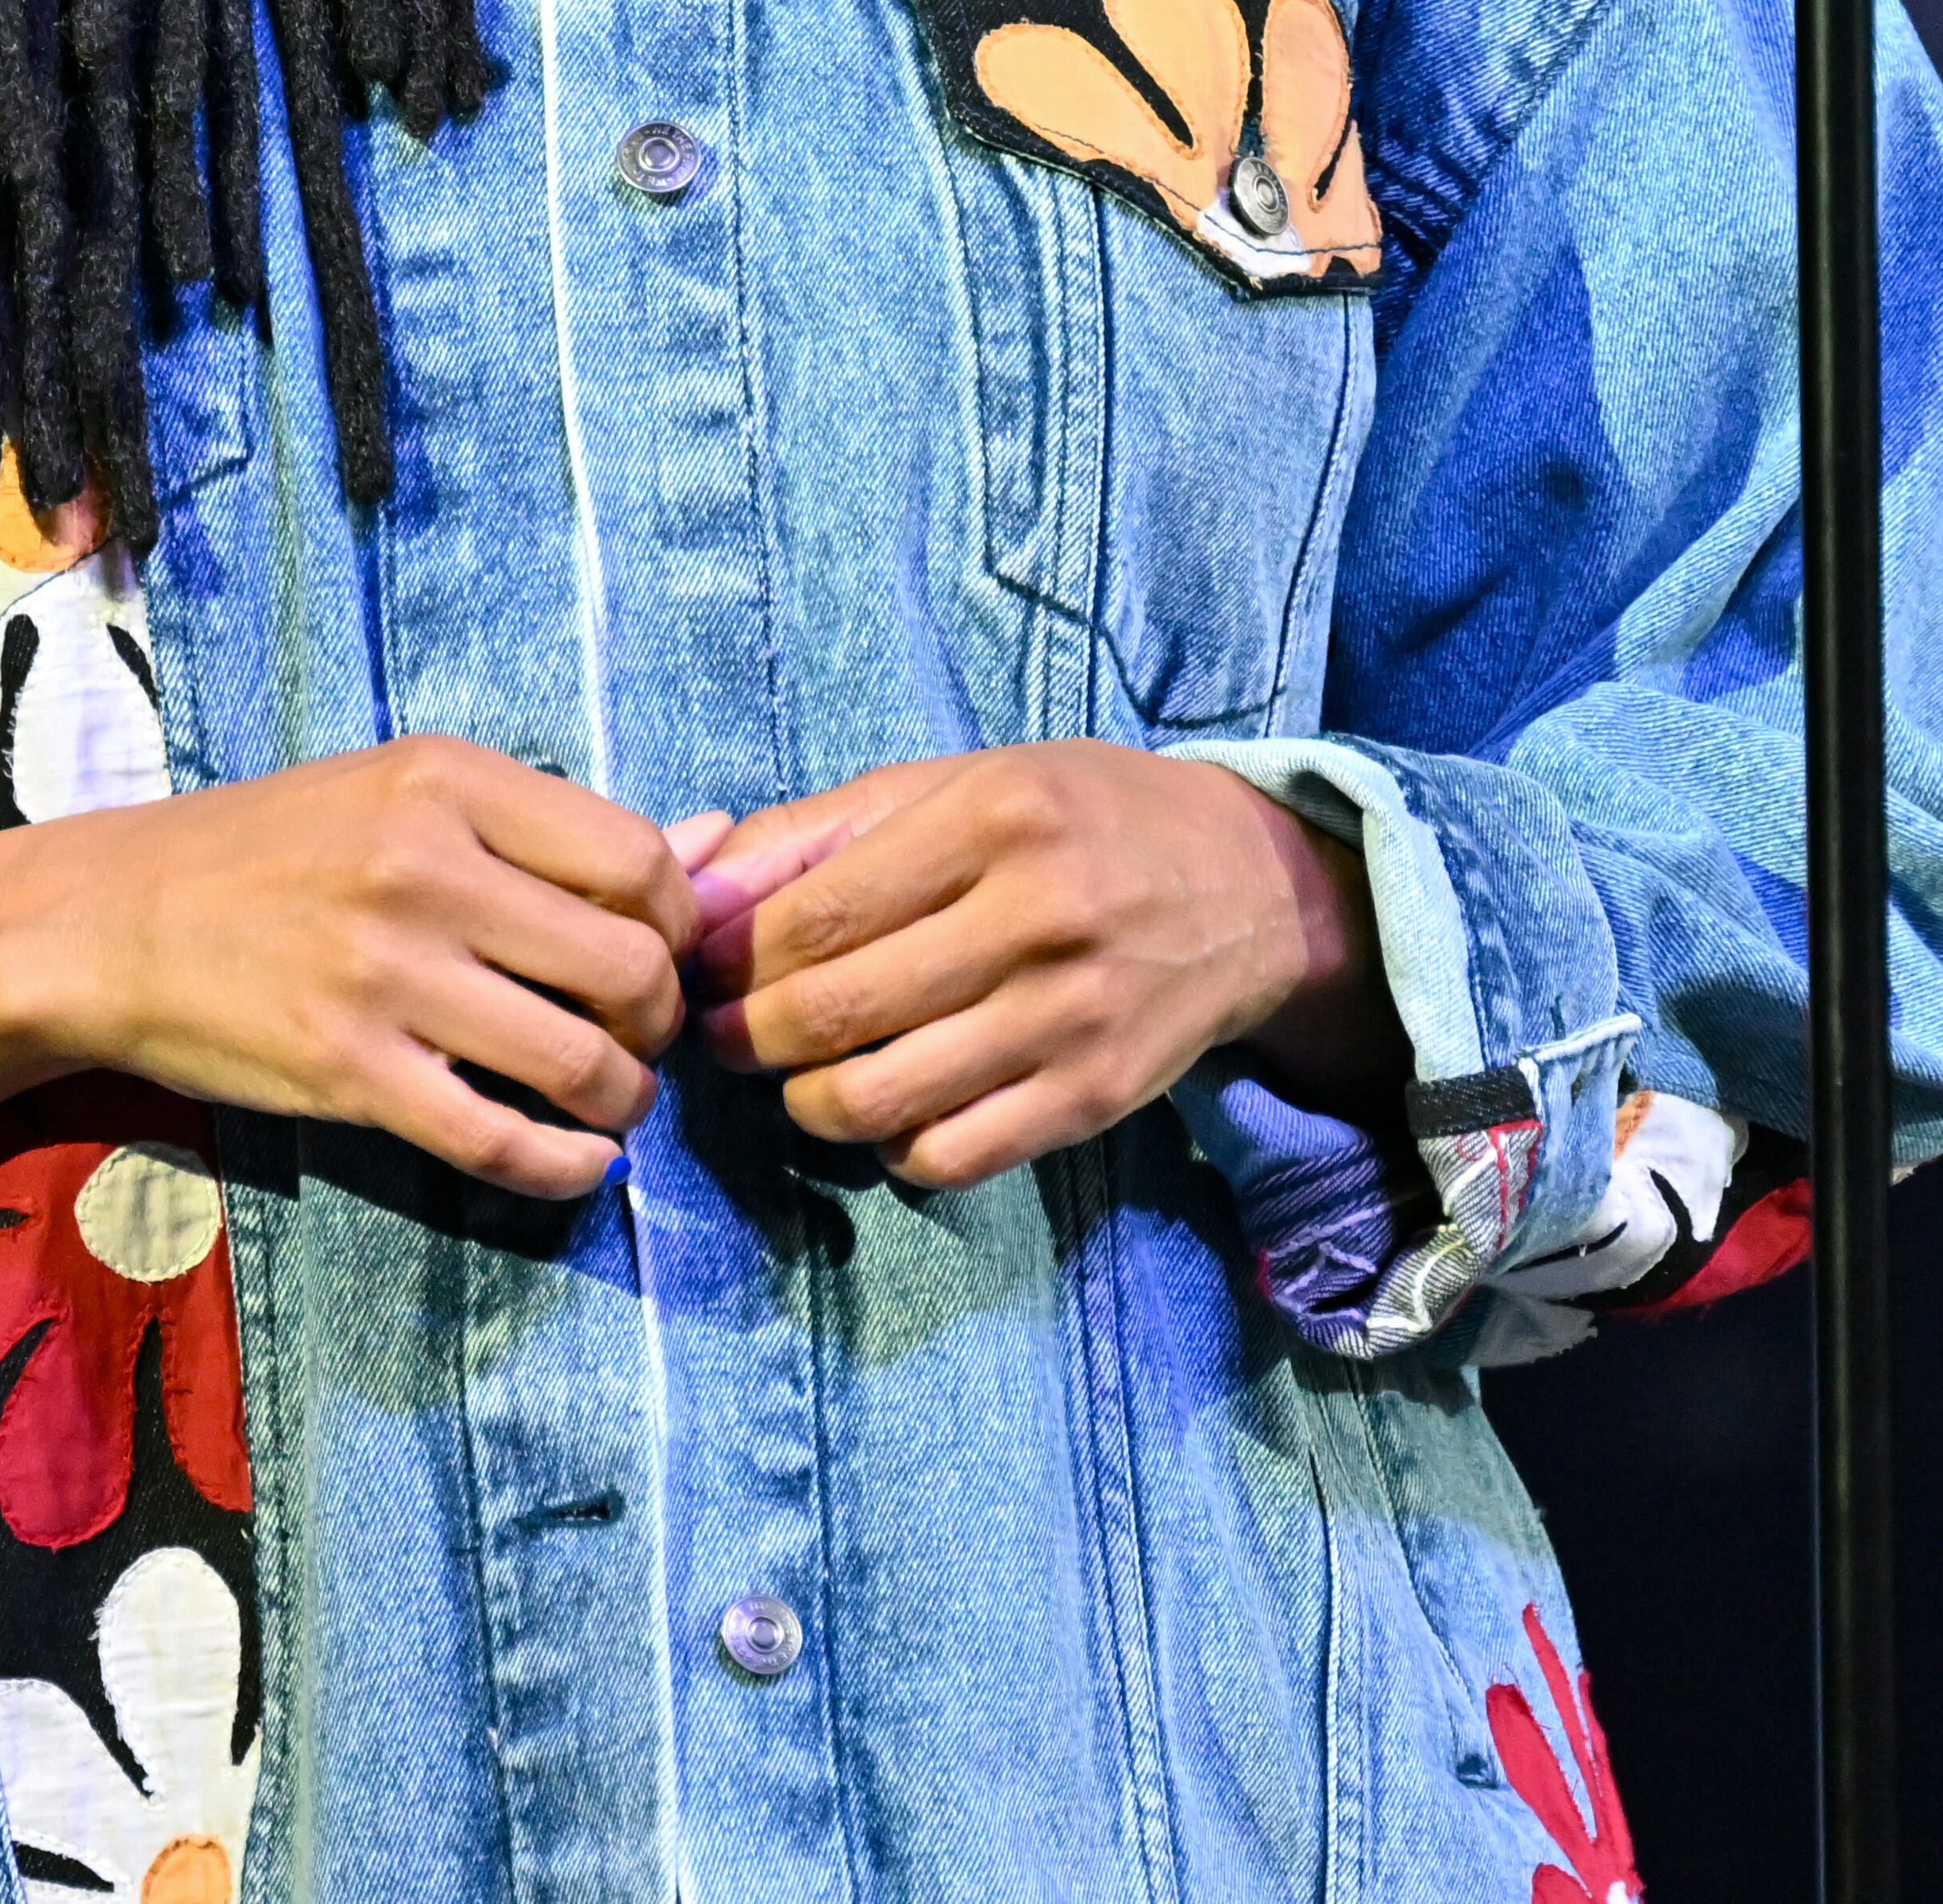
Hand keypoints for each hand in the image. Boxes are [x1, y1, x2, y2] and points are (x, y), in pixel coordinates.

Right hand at [0, 736, 700, 1204]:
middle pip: (632, 966)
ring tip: (604, 1102)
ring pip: (582, 1062)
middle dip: (659, 1022)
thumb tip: (716, 840)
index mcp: (447, 780)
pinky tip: (570, 1163)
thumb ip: (554, 826)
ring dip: (621, 1101)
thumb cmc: (269, 852)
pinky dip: (563, 1168)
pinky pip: (501, 1141)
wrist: (106, 921)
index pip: (639, 861)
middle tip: (632, 1039)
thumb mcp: (403, 795)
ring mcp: (384, 973)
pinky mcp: (347, 1070)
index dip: (675, 925)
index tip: (650, 954)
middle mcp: (423, 867)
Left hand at [679, 744, 1392, 1187]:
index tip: (702, 975)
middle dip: (750, 1037)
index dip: (731, 961)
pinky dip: (891, 1148)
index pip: (815, 916)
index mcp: (993, 819)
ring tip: (801, 1075)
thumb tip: (694, 896)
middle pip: (833, 1013)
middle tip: (730, 1035)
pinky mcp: (1097, 1098)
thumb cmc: (1074, 821)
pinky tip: (892, 1107)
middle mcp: (1037, 917)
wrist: (1248, 888)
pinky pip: (949, 1157)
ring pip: (880, 1100)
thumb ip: (815, 835)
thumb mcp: (953, 786)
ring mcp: (1072, 1018)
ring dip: (806, 1102)